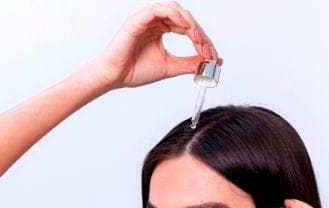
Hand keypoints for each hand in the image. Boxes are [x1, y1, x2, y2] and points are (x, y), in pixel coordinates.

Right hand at [93, 1, 222, 89]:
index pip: (187, 28)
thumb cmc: (136, 71)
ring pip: (175, 9)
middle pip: (184, 18)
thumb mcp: (171, 67)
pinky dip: (176, 17)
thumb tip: (211, 62)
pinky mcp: (139, 19)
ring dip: (191, 23)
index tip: (212, 56)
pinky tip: (186, 29)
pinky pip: (160, 9)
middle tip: (209, 50)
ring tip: (199, 40)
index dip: (202, 40)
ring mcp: (146, 18)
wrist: (116, 76)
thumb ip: (190, 63)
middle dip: (200, 33)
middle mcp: (155, 21)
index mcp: (160, 29)